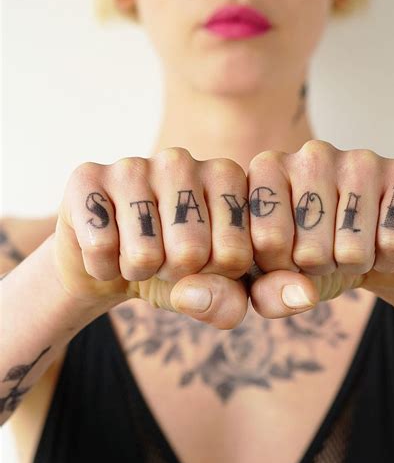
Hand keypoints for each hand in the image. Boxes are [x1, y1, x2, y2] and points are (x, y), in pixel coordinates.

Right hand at [54, 148, 252, 327]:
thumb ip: (227, 301)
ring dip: (138, 271)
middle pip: (191, 252)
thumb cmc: (173, 267)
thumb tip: (195, 295)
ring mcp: (134, 164)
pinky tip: (107, 247)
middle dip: (175, 274)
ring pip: (144, 253)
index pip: (235, 253)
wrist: (113, 260)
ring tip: (137, 250)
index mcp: (226, 176)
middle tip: (164, 257)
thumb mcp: (211, 288)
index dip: (214, 276)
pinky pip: (100, 246)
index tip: (203, 261)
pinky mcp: (87, 176)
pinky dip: (102, 266)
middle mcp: (182, 160)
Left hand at [247, 139, 393, 317]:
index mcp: (269, 168)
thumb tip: (300, 292)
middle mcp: (311, 153)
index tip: (288, 257)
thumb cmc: (316, 255)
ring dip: (354, 264)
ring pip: (353, 250)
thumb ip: (266, 292)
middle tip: (326, 251)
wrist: (372, 246)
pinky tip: (382, 240)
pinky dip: (389, 259)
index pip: (265, 240)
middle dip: (319, 268)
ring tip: (352, 245)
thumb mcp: (280, 276)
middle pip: (309, 250)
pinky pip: (393, 243)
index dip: (280, 268)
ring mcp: (359, 159)